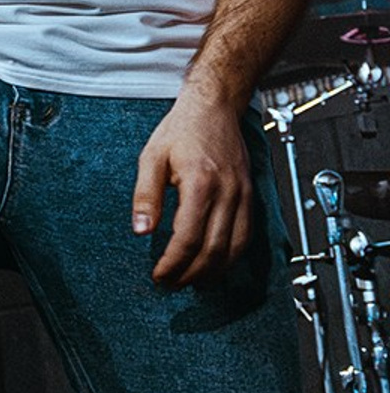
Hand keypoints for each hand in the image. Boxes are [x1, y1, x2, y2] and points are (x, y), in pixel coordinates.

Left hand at [132, 89, 253, 287]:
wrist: (215, 108)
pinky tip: (216, 264)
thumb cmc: (182, 129)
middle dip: (191, 274)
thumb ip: (146, 195)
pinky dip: (232, 256)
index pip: (188, 238)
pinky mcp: (251, 196)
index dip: (173, 263)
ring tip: (191, 282)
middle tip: (171, 284)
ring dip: (214, 272)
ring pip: (235, 248)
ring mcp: (243, 196)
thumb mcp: (151, 157)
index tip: (159, 275)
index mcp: (201, 184)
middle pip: (213, 250)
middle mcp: (228, 193)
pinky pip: (247, 236)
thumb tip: (141, 230)